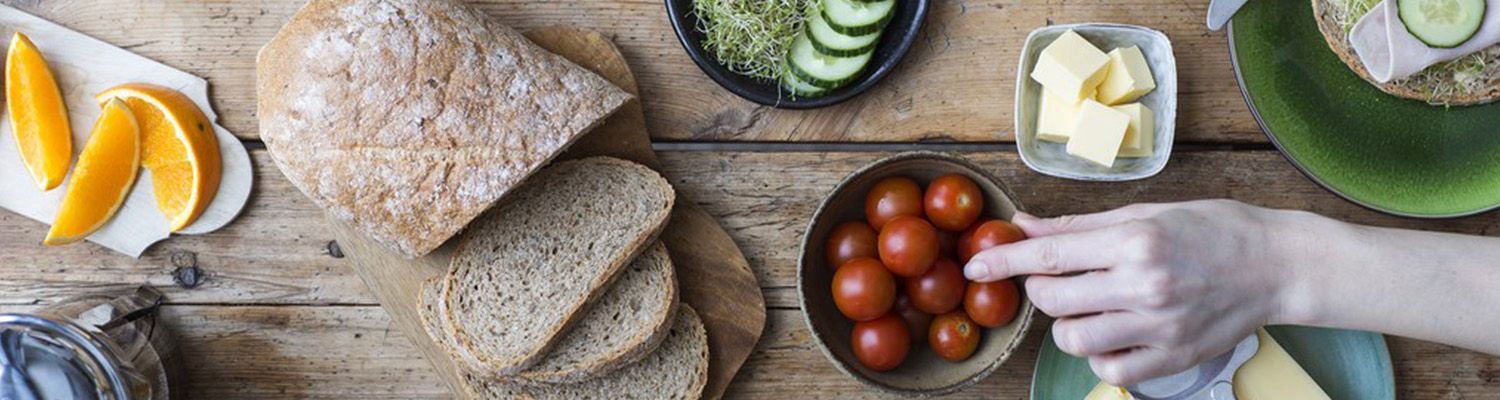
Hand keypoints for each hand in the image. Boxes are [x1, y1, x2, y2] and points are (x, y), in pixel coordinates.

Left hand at [963, 200, 1307, 384]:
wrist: (1278, 265)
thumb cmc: (1213, 229)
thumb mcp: (1145, 212)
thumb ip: (1080, 226)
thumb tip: (1024, 226)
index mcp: (1135, 241)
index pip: (1049, 255)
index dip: (1004, 262)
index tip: (976, 267)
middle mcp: (1144, 285)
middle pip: (1054, 299)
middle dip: (1042, 289)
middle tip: (1060, 278)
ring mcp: (1159, 325)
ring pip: (1073, 338)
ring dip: (1068, 324)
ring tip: (1091, 306)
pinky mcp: (1173, 358)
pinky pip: (1109, 369)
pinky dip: (1099, 353)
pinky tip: (1113, 332)